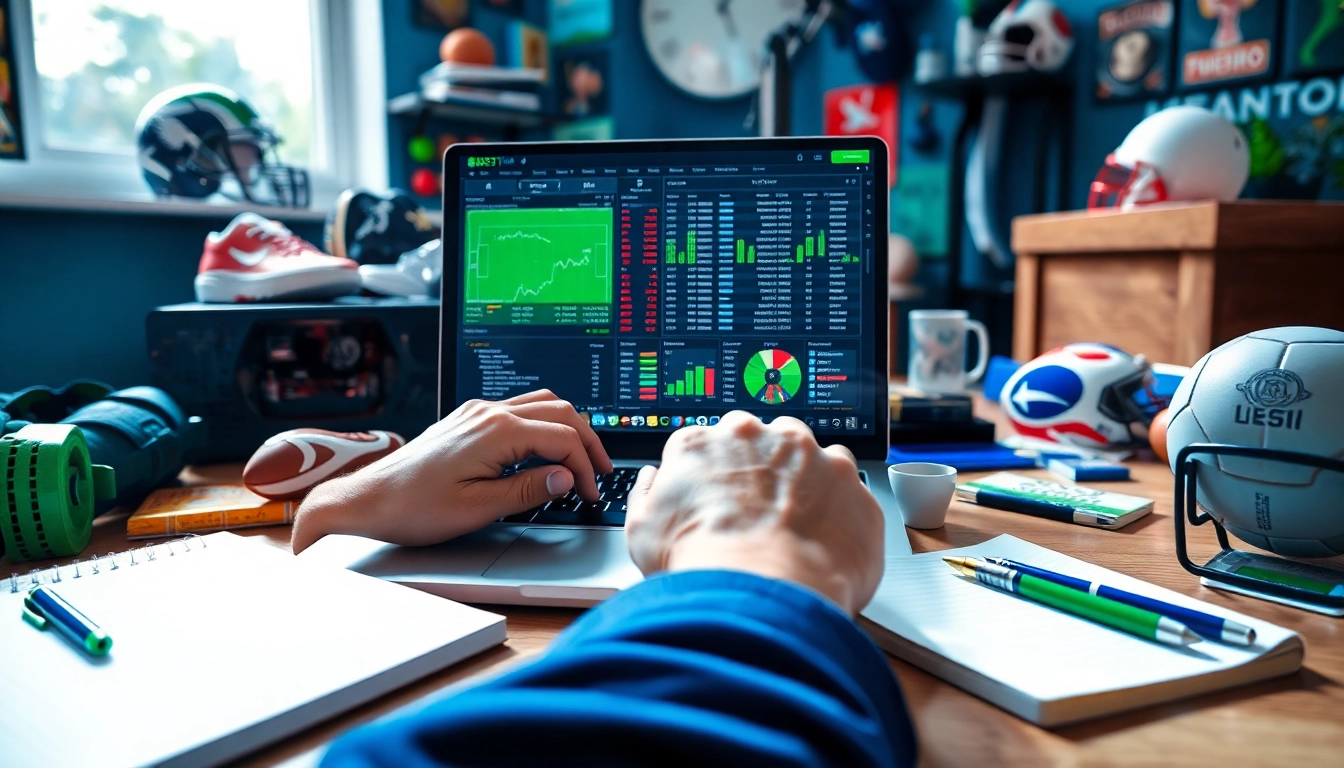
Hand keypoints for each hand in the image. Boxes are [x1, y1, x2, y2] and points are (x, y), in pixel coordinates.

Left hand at [291, 390, 612, 552]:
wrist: (369, 499)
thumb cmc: (414, 507)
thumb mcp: (477, 508)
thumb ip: (528, 490)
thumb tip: (567, 477)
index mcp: (495, 431)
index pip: (562, 439)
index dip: (585, 468)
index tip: (589, 494)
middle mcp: (488, 413)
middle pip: (560, 413)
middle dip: (587, 443)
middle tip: (599, 474)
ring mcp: (477, 412)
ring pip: (543, 404)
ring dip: (568, 429)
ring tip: (581, 459)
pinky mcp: (469, 419)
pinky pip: (520, 409)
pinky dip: (544, 425)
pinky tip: (546, 448)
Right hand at [626, 411, 883, 614]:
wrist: (759, 597)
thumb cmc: (700, 568)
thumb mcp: (641, 532)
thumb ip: (647, 493)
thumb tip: (653, 480)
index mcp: (703, 443)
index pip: (708, 445)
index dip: (715, 477)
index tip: (721, 501)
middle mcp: (759, 437)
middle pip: (762, 443)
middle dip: (763, 472)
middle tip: (759, 517)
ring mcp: (812, 457)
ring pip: (812, 460)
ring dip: (808, 486)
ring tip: (797, 533)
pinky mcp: (852, 487)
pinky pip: (851, 495)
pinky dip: (842, 516)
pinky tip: (825, 546)